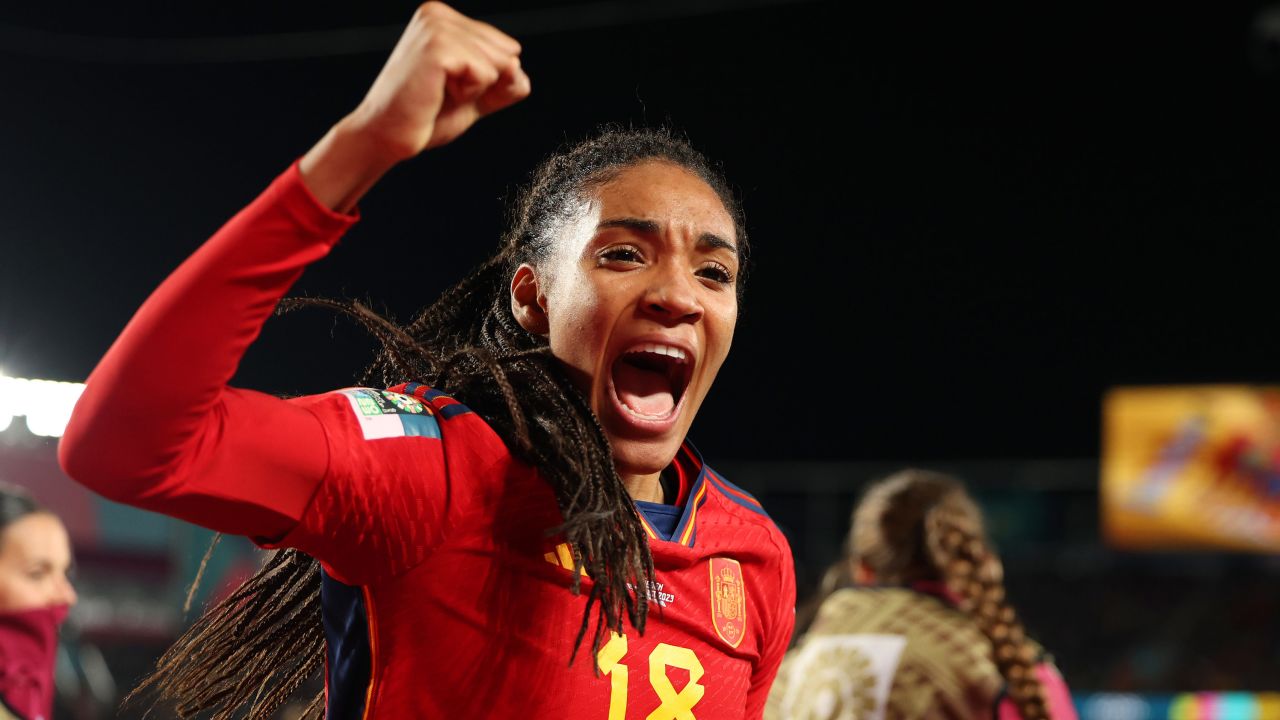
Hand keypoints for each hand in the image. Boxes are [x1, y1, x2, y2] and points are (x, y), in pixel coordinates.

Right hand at [300, 2, 529, 210]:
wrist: (386, 138)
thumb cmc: (425, 117)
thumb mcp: (476, 95)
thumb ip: (505, 81)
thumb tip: (518, 68)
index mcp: (443, 18)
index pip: (505, 47)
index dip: (489, 80)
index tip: (449, 88)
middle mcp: (436, 14)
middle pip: (507, 53)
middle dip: (485, 84)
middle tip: (442, 93)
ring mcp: (436, 27)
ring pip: (499, 63)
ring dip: (475, 90)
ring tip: (437, 92)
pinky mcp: (437, 47)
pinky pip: (487, 73)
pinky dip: (469, 93)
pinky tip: (437, 94)